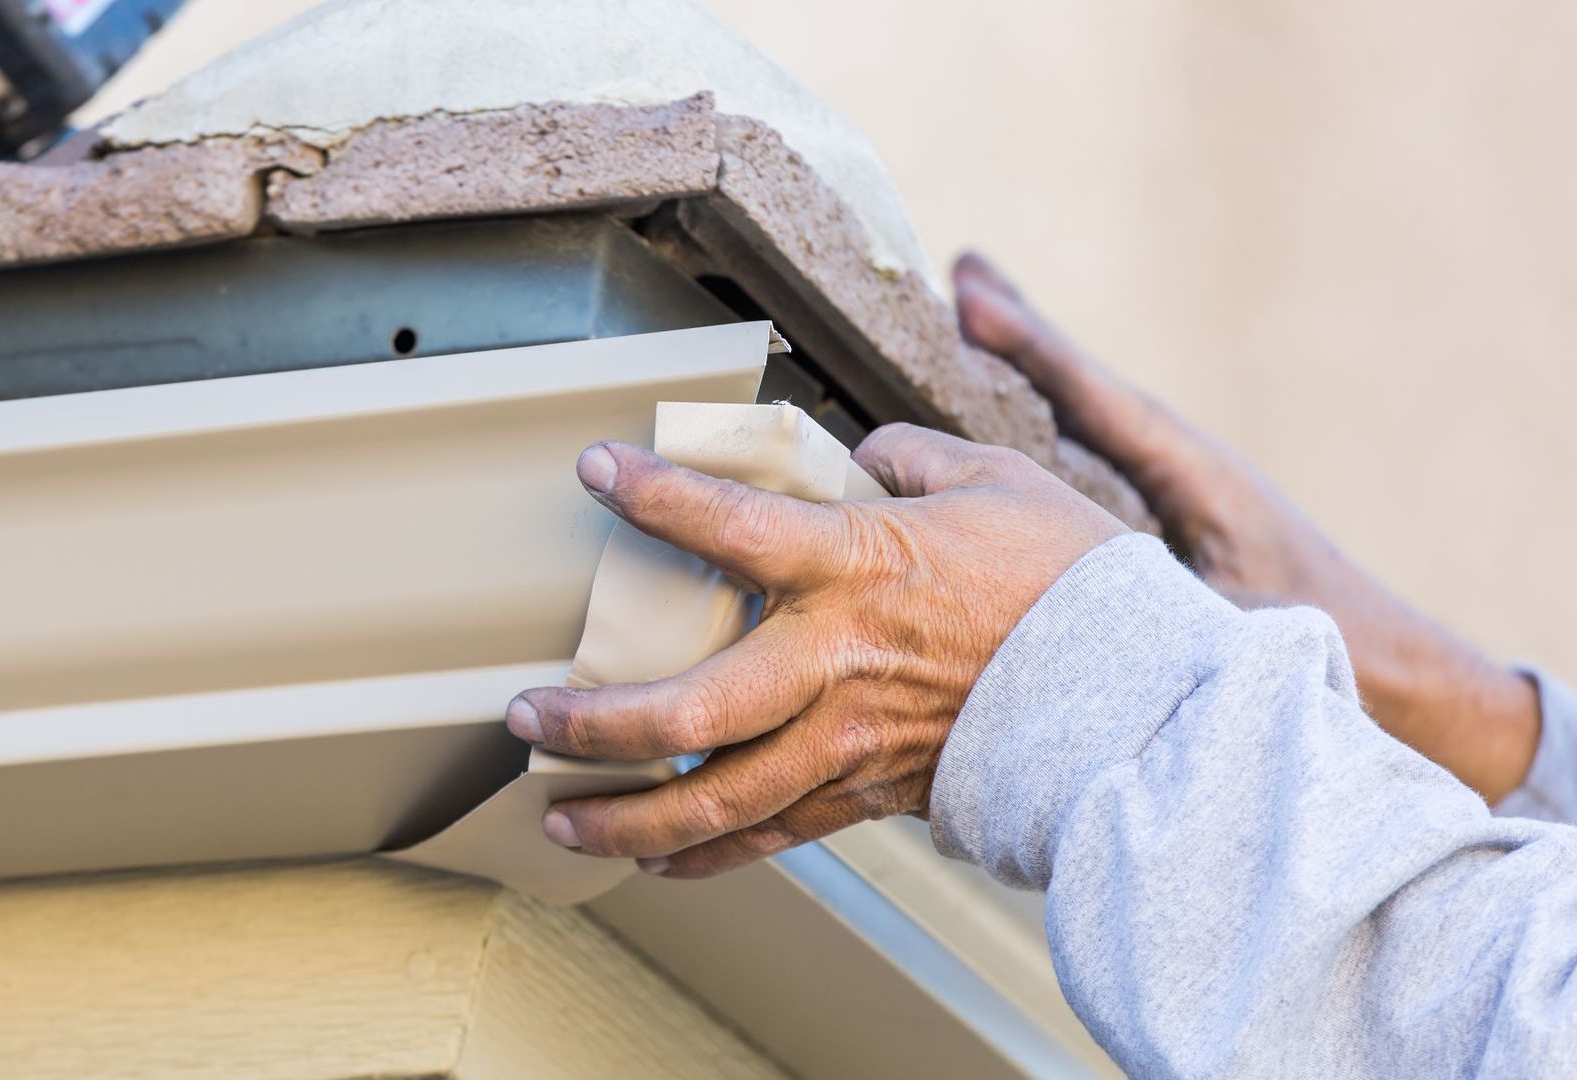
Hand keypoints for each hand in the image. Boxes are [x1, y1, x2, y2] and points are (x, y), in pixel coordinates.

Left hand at [503, 426, 1125, 877]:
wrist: (1142, 697)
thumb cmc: (1071, 580)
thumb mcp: (994, 482)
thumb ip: (907, 460)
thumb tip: (860, 457)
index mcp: (859, 566)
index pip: (730, 525)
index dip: (654, 495)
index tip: (595, 470)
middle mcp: (836, 662)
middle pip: (688, 708)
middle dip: (592, 722)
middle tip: (524, 720)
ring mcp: (850, 741)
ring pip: (716, 798)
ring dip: (625, 817)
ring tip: (557, 818)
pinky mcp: (874, 795)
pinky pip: (774, 836)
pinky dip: (706, 854)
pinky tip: (652, 861)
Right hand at [951, 253, 1540, 801]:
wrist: (1392, 662)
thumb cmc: (1325, 642)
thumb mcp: (1237, 622)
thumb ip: (1161, 599)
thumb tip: (1075, 580)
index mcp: (1196, 472)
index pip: (1096, 399)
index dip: (1031, 349)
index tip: (971, 299)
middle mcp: (1181, 462)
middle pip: (1085, 385)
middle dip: (1024, 330)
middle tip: (964, 269)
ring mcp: (1174, 484)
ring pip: (1086, 412)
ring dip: (1031, 367)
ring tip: (975, 312)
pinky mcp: (1168, 512)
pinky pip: (1092, 449)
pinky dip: (1049, 415)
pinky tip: (1012, 413)